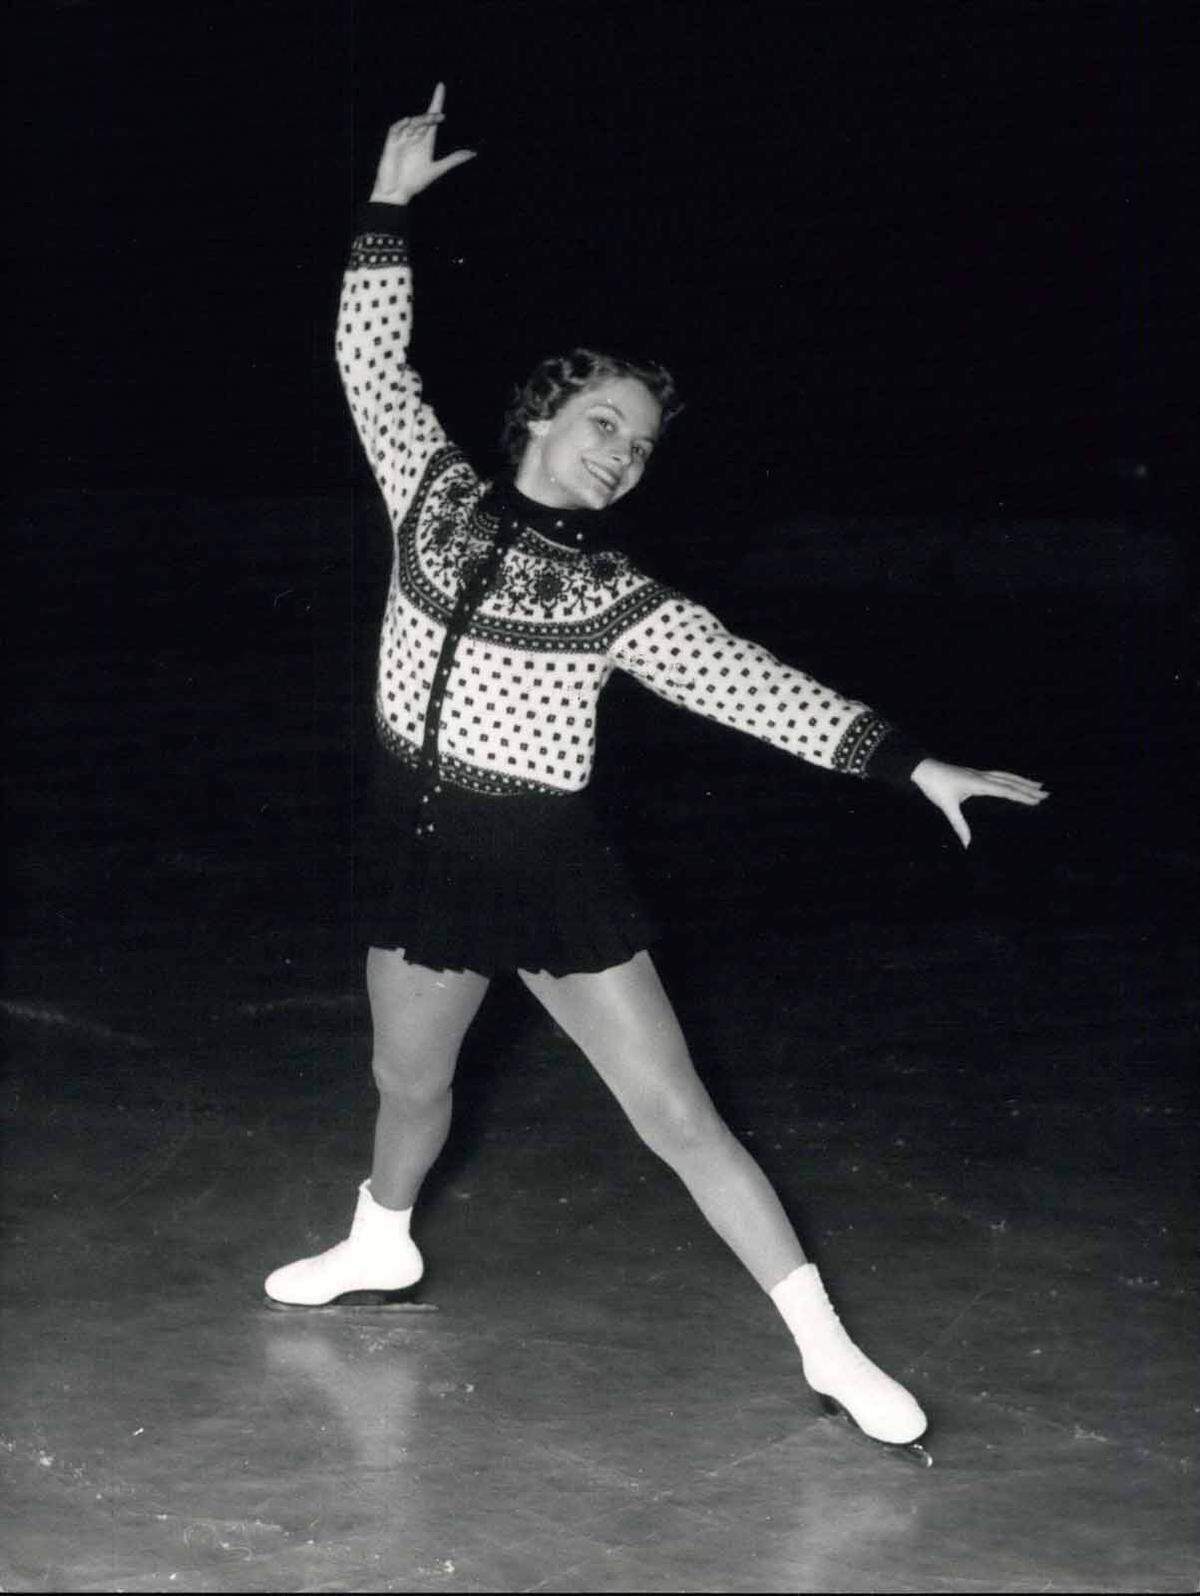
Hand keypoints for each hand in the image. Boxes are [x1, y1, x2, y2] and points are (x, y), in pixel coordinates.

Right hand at [369, 82, 475, 203]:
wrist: (397, 193)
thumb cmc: (414, 182)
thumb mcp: (436, 170)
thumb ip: (453, 160)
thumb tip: (472, 153)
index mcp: (425, 142)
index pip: (432, 118)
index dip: (436, 102)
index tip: (441, 87)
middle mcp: (414, 137)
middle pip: (423, 120)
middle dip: (431, 116)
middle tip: (441, 116)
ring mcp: (402, 139)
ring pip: (412, 123)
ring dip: (421, 121)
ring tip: (429, 121)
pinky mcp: (391, 144)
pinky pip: (396, 129)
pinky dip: (402, 125)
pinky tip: (409, 121)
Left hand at [910, 758, 1048, 848]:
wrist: (922, 769)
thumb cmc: (934, 786)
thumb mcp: (947, 807)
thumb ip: (959, 825)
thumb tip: (967, 844)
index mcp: (978, 784)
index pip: (1005, 790)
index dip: (1022, 796)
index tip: (1037, 800)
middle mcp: (981, 776)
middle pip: (1010, 781)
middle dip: (1028, 788)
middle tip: (1047, 793)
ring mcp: (978, 773)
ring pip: (1005, 775)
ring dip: (1022, 780)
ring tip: (1037, 784)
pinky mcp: (974, 773)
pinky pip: (998, 774)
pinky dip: (1010, 777)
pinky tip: (1013, 781)